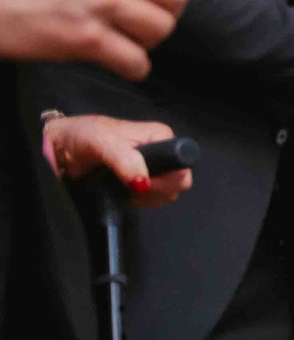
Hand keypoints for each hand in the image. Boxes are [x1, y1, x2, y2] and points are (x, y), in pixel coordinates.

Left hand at [43, 114, 188, 206]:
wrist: (62, 147)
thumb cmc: (83, 137)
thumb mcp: (102, 142)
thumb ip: (124, 160)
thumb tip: (144, 184)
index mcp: (161, 137)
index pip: (183, 164)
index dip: (169, 179)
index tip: (146, 183)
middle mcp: (163, 152)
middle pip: (179, 182)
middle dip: (158, 191)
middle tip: (132, 187)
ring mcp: (154, 169)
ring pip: (168, 194)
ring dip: (147, 198)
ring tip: (124, 189)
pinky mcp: (142, 184)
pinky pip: (154, 200)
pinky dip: (141, 202)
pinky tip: (125, 194)